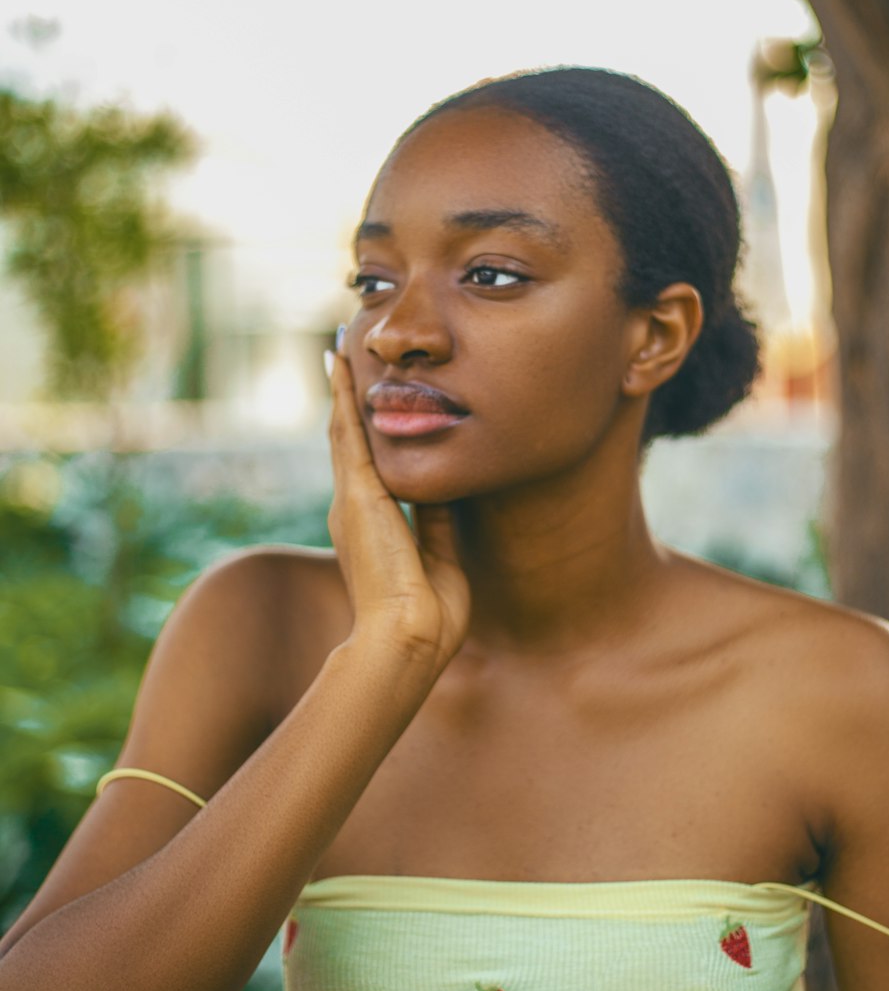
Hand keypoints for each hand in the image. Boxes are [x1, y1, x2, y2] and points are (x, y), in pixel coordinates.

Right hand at [325, 341, 470, 676]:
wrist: (408, 638)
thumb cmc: (429, 614)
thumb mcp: (439, 556)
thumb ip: (437, 522)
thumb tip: (446, 489)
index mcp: (373, 528)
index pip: (370, 469)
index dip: (368, 434)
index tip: (371, 402)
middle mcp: (354, 510)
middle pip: (349, 443)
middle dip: (347, 403)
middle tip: (343, 360)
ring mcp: (352, 501)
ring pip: (344, 432)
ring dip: (342, 390)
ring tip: (338, 352)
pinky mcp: (357, 496)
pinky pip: (348, 435)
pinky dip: (344, 399)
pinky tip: (342, 367)